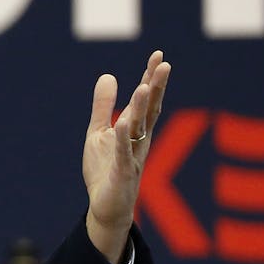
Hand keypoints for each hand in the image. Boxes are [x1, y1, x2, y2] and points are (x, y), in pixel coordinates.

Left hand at [83, 51, 171, 262]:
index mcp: (135, 130)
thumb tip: (108, 74)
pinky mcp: (123, 174)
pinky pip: (124, 155)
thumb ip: (104, 106)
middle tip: (164, 64)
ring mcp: (133, 157)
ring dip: (141, 109)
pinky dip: (123, 139)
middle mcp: (139, 141)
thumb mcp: (99, 132)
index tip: (158, 56)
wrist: (105, 207)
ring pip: (138, 130)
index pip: (147, 101)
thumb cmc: (105, 170)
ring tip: (143, 86)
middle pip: (150, 111)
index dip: (152, 79)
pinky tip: (123, 123)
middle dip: (156, 88)